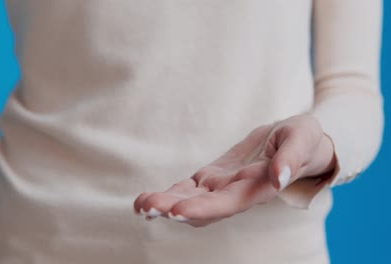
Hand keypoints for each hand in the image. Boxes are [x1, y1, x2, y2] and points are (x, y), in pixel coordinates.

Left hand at [133, 114, 335, 226]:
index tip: (177, 211)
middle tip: (145, 208)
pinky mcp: (213, 177)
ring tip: (140, 205)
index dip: (203, 209)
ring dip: (165, 204)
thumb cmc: (305, 139)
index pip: (228, 203)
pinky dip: (169, 194)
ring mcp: (222, 186)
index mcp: (258, 187)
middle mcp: (237, 193)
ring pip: (191, 200)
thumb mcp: (303, 139)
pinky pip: (188, 189)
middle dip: (174, 209)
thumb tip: (278, 180)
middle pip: (202, 208)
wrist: (296, 141)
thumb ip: (291, 159)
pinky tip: (147, 199)